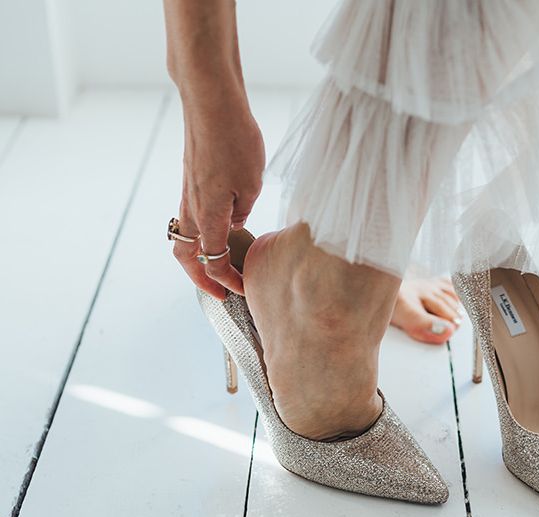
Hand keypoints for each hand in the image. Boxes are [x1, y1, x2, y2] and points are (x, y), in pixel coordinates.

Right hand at [173, 85, 264, 299]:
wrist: (210, 100)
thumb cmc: (234, 139)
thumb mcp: (252, 183)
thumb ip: (243, 210)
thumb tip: (236, 223)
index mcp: (207, 215)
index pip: (213, 260)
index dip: (228, 280)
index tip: (244, 290)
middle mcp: (191, 208)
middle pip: (186, 256)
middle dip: (202, 279)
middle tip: (221, 292)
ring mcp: (188, 194)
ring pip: (185, 237)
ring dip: (199, 258)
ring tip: (219, 268)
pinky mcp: (191, 180)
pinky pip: (191, 218)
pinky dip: (201, 236)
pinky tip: (221, 233)